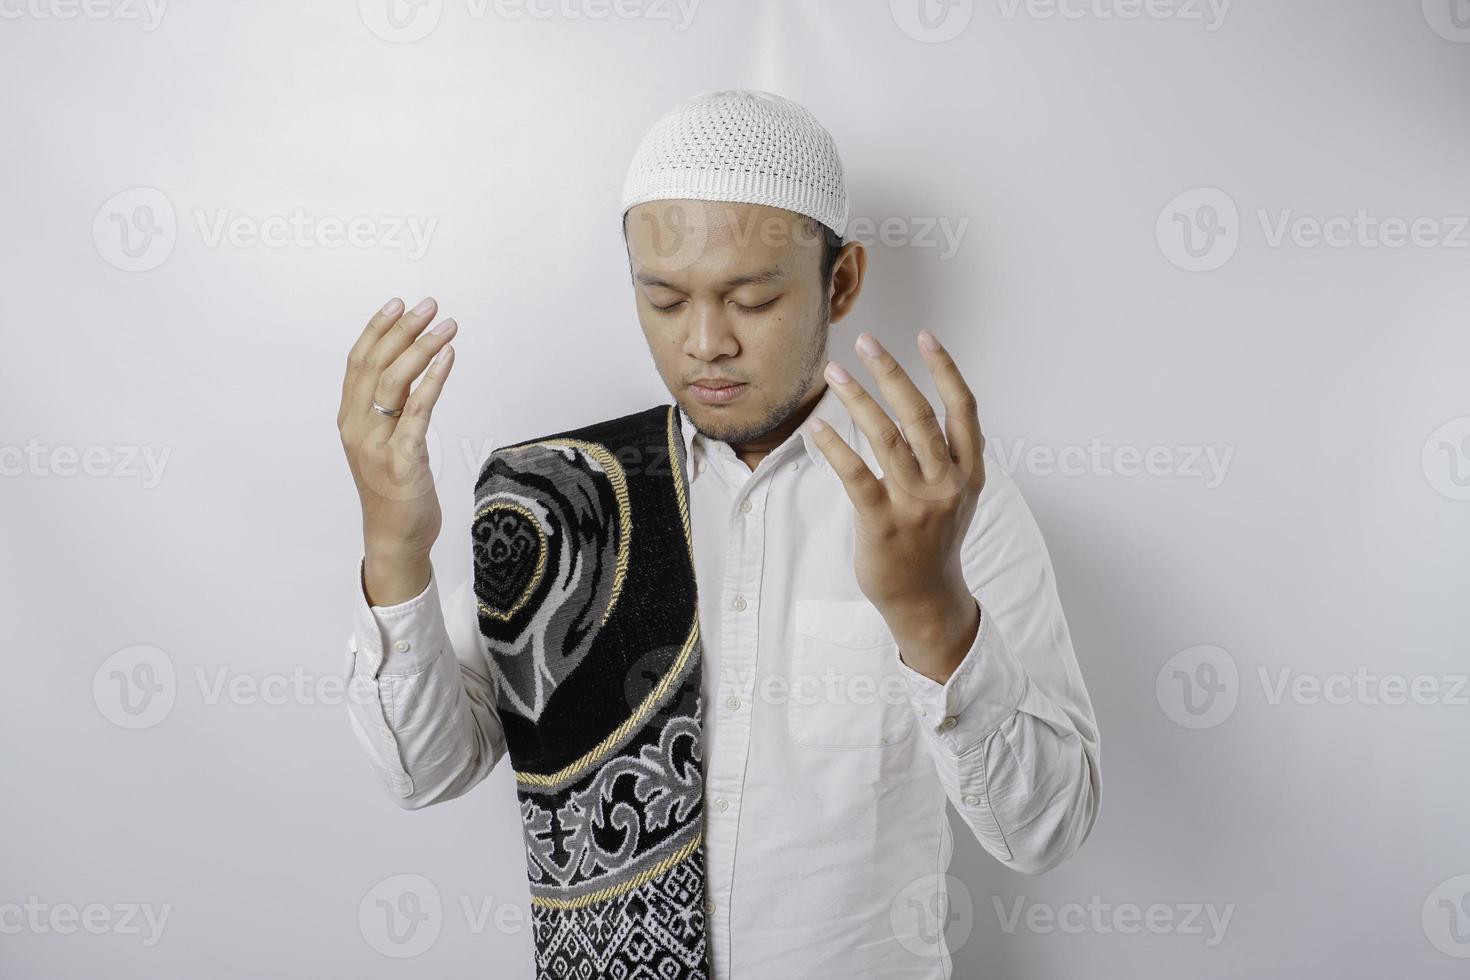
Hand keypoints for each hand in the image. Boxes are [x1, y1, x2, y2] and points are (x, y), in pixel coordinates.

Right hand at [337, 296, 456, 562]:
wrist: (395, 537)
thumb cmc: (394, 489)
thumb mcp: (387, 440)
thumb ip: (392, 407)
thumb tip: (412, 367)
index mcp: (349, 420)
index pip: (358, 363)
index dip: (377, 329)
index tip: (398, 303)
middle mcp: (357, 428)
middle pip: (375, 365)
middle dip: (402, 329)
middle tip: (429, 305)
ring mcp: (376, 444)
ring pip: (394, 382)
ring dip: (421, 347)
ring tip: (447, 325)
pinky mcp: (401, 459)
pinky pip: (417, 410)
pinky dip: (433, 380)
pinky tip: (447, 358)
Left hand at [807, 329, 984, 620]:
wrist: (925, 599)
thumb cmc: (935, 541)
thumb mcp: (958, 496)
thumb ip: (951, 456)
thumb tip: (936, 408)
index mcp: (969, 473)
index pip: (962, 409)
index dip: (946, 369)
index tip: (926, 336)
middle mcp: (946, 484)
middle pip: (920, 415)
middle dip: (892, 372)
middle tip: (867, 340)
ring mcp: (915, 504)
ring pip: (886, 438)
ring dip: (858, 398)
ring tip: (835, 371)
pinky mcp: (882, 522)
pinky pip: (855, 475)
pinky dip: (835, 446)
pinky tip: (817, 425)